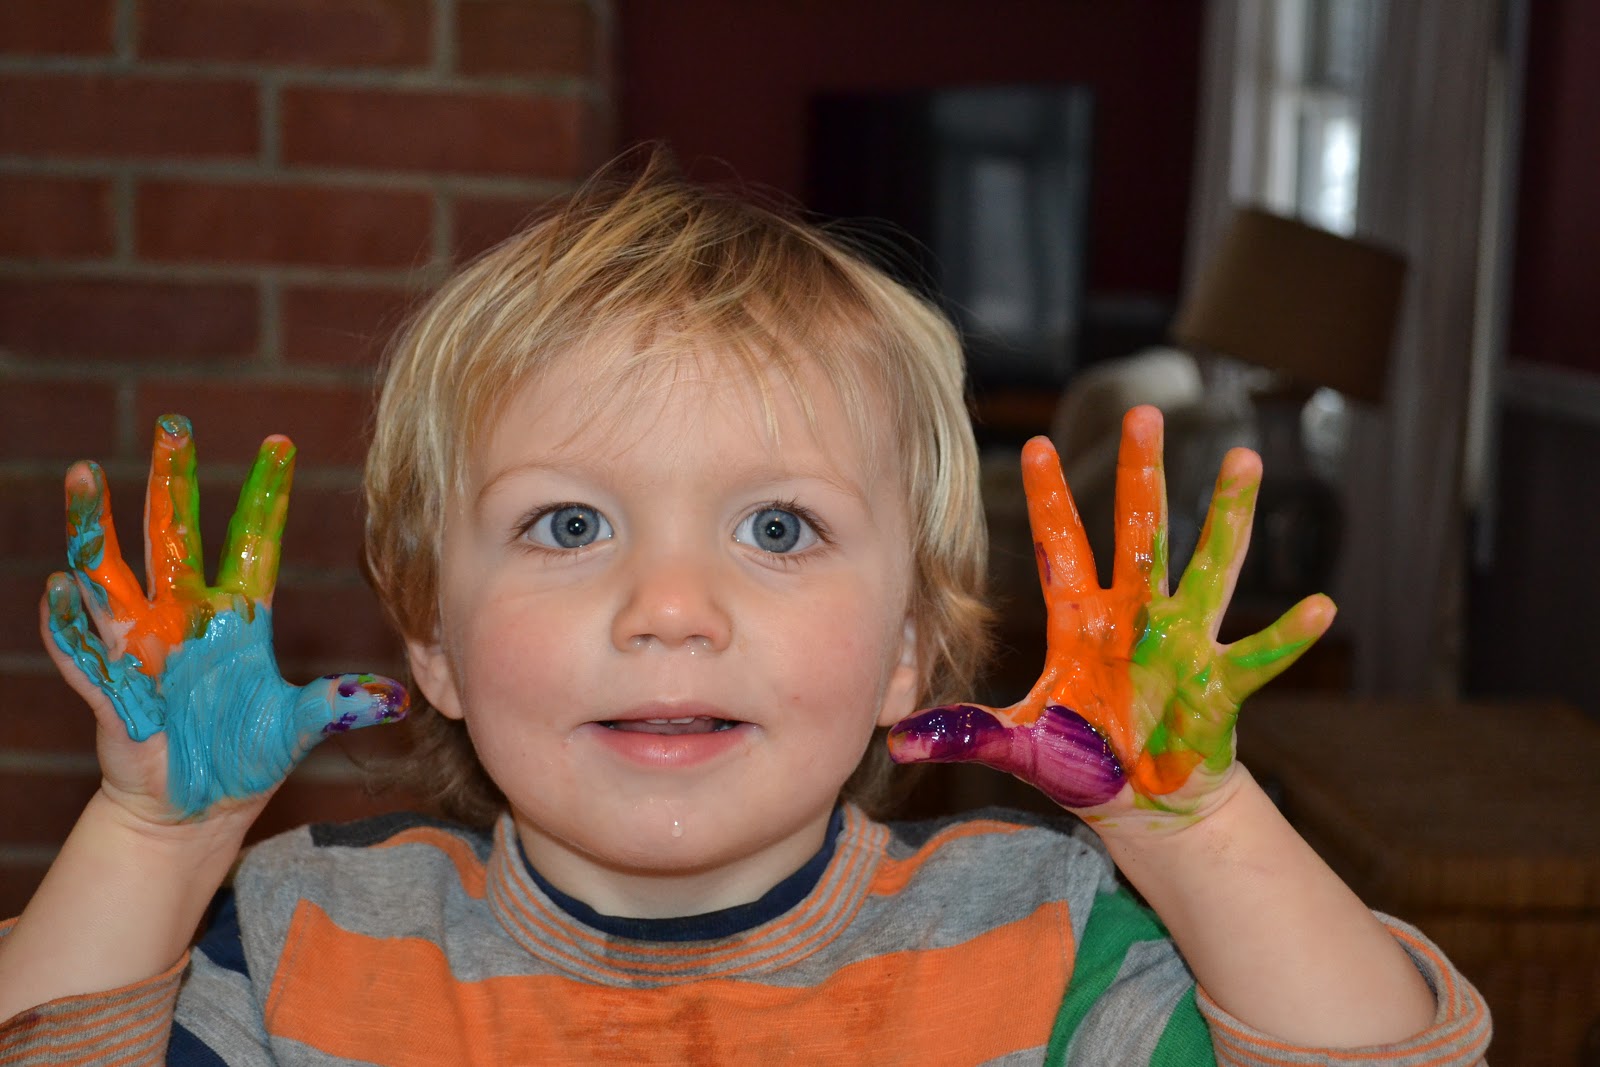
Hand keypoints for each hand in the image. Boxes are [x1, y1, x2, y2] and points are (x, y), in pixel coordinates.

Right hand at [41, 414, 406, 823]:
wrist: (193, 809)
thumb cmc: (243, 759)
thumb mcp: (298, 727)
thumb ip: (338, 705)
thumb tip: (396, 698)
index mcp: (239, 615)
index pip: (254, 539)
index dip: (266, 493)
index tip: (280, 442)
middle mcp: (187, 616)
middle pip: (175, 533)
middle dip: (172, 481)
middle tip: (173, 425)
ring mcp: (143, 645)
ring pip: (113, 571)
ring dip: (97, 525)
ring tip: (84, 475)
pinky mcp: (111, 684)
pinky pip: (82, 646)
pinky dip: (69, 620)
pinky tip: (62, 589)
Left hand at [888, 406, 1331, 826]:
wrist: (1145, 805)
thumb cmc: (1085, 760)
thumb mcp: (1020, 746)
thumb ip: (965, 736)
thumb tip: (892, 744)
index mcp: (1083, 623)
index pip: (1061, 549)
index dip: (1051, 501)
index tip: (1038, 443)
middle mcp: (1136, 618)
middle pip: (1139, 532)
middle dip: (1140, 474)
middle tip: (1144, 411)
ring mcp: (1183, 645)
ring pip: (1208, 566)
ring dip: (1226, 515)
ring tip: (1243, 460)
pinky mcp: (1220, 687)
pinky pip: (1258, 657)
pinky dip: (1288, 636)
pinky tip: (1322, 607)